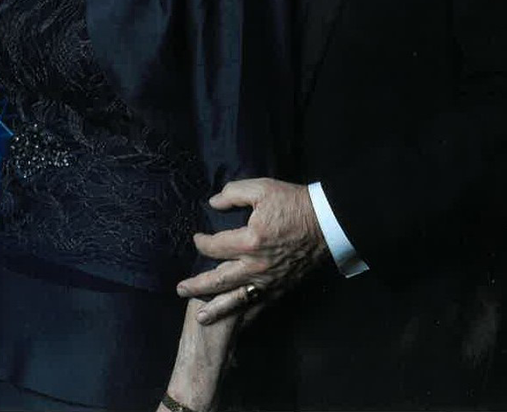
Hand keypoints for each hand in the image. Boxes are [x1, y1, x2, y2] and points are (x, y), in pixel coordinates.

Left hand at [177, 178, 328, 323]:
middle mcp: (256, 266)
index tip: (197, 238)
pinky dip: (244, 314)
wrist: (325, 222)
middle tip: (181, 289)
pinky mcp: (280, 287)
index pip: (215, 247)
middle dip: (197, 285)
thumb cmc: (293, 203)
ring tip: (200, 316)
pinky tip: (235, 320)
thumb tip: (213, 204)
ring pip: (237, 299)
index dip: (202, 243)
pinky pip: (258, 305)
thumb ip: (233, 193)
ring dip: (216, 307)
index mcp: (250, 241)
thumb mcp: (261, 188)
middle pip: (219, 280)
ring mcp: (269, 280)